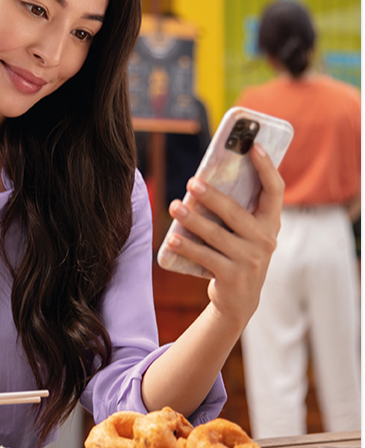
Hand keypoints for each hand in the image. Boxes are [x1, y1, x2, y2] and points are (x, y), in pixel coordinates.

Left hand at [164, 144, 283, 332]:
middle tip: (191, 182)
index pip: (275, 190)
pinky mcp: (233, 276)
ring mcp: (250, 260)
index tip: (253, 146)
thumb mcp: (243, 234)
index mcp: (270, 223)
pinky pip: (205, 257)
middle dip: (211, 196)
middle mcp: (265, 240)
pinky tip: (172, 238)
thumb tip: (202, 182)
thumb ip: (234, 211)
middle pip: (235, 212)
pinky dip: (187, 247)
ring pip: (216, 235)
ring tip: (174, 206)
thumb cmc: (236, 255)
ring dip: (192, 220)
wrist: (239, 301)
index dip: (266, 167)